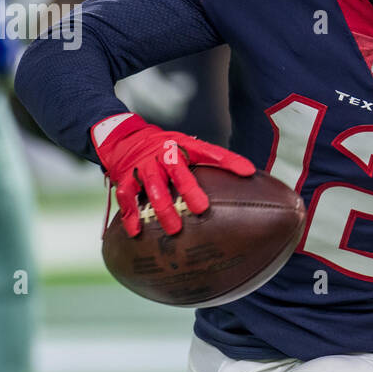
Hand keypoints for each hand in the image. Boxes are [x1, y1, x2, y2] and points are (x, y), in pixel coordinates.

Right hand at [91, 112, 254, 236]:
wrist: (124, 139)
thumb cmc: (164, 150)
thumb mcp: (185, 147)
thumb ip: (208, 161)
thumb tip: (246, 178)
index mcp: (182, 145)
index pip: (210, 151)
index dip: (230, 160)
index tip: (248, 172)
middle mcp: (164, 154)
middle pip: (178, 171)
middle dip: (189, 190)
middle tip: (202, 209)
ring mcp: (144, 166)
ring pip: (154, 187)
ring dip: (164, 209)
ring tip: (174, 230)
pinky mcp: (126, 177)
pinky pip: (127, 197)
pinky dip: (131, 215)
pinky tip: (136, 232)